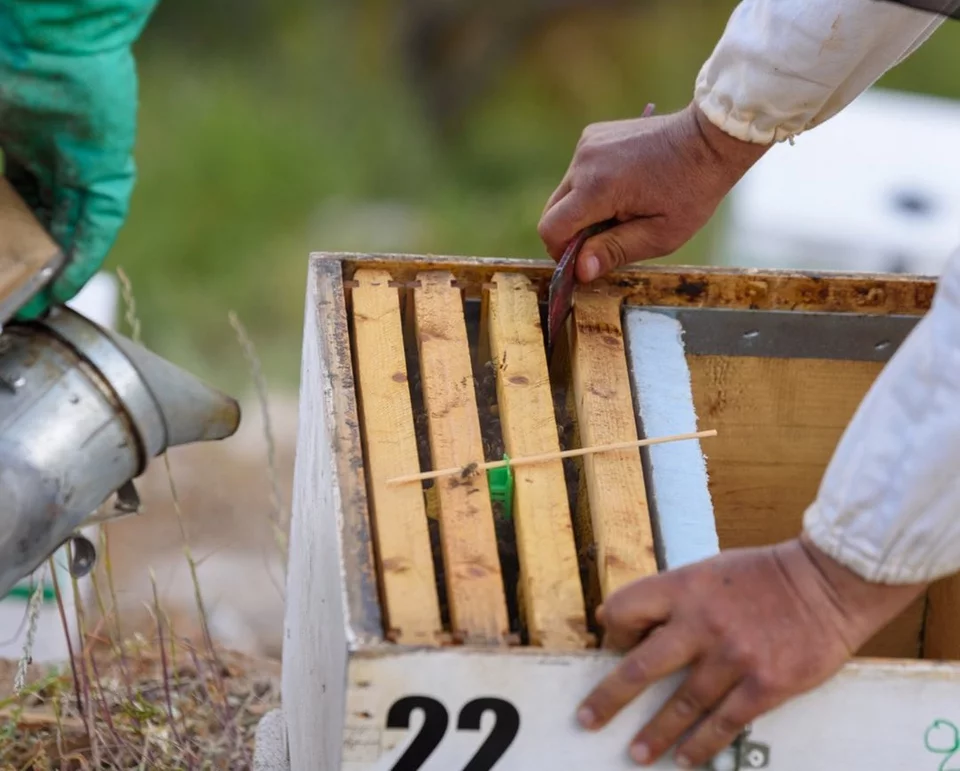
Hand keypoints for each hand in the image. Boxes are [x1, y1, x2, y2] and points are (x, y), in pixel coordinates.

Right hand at [0, 0, 157, 319]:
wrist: (48, 27)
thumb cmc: (7, 59)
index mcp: (20, 132)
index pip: (14, 192)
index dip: (6, 229)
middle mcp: (54, 150)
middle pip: (43, 213)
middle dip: (29, 253)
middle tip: (16, 291)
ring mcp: (84, 158)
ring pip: (71, 222)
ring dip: (57, 263)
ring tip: (40, 300)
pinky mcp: (109, 164)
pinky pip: (98, 220)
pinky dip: (82, 252)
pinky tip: (67, 282)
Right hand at [538, 102, 768, 283]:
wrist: (710, 138)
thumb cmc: (692, 190)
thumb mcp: (660, 234)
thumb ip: (615, 251)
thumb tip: (579, 271)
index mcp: (598, 187)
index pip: (551, 228)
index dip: (562, 252)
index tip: (586, 261)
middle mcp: (585, 161)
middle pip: (553, 211)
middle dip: (572, 233)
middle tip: (607, 240)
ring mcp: (587, 144)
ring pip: (565, 193)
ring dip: (583, 210)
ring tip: (622, 210)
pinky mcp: (593, 136)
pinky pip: (578, 174)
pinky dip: (590, 189)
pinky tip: (623, 188)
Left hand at [576, 535, 926, 767]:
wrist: (829, 583)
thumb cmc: (764, 576)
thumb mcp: (709, 571)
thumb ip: (674, 597)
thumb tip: (633, 625)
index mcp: (684, 587)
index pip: (624, 610)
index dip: (613, 632)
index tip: (613, 649)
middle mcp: (702, 623)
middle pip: (640, 667)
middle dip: (609, 698)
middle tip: (587, 720)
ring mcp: (734, 657)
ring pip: (681, 705)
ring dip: (655, 734)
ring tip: (636, 753)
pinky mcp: (766, 685)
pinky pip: (724, 723)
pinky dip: (701, 745)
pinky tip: (685, 760)